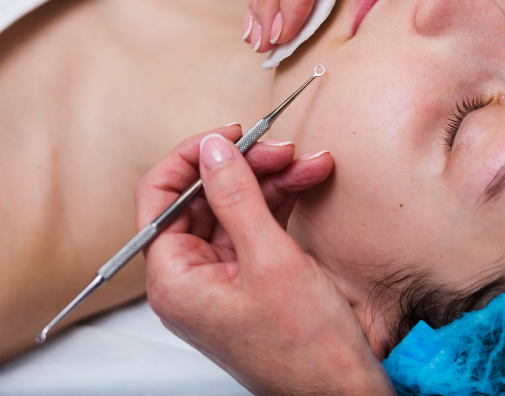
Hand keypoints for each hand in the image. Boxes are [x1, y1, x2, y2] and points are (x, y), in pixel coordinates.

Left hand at [136, 127, 394, 395]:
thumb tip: (213, 149)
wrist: (344, 395)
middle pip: (202, 197)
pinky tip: (305, 182)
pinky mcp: (249, 279)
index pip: (160, 197)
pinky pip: (254, 225)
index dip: (191, 158)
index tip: (229, 134)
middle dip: (243, 165)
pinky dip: (279, 201)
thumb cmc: (305, 351)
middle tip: (279, 147)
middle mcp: (188, 278)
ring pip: (233, 207)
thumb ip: (236, 196)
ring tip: (306, 161)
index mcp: (173, 278)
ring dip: (269, 179)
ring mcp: (219, 278)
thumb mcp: (270, 260)